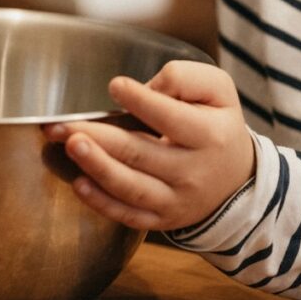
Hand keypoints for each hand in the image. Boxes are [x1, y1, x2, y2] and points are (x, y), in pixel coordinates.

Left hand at [43, 61, 255, 231]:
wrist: (236, 180)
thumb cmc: (218, 125)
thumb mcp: (218, 90)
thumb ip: (185, 79)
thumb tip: (147, 88)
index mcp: (209, 135)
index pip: (170, 117)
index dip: (141, 101)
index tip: (115, 85)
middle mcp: (192, 172)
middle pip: (140, 153)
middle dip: (100, 137)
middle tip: (64, 123)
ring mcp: (175, 200)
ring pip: (131, 187)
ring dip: (97, 167)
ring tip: (71, 146)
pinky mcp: (161, 220)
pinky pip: (128, 216)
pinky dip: (102, 203)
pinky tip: (79, 184)